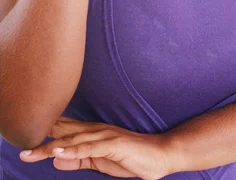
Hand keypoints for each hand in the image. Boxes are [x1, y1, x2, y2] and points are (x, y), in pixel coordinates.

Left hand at [19, 116, 176, 179]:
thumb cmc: (130, 157)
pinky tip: (59, 154)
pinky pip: (90, 149)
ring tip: (31, 151)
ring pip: (73, 141)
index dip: (44, 133)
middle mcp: (95, 130)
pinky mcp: (113, 144)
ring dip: (51, 146)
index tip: (23, 136)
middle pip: (63, 133)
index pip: (63, 131)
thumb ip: (79, 160)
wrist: (159, 155)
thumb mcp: (99, 162)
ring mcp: (104, 136)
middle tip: (19, 143)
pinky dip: (73, 151)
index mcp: (91, 133)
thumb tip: (56, 161)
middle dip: (41, 138)